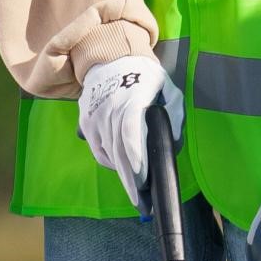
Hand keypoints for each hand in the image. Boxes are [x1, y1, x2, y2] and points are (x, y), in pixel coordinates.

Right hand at [76, 52, 175, 191]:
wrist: (110, 59)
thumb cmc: (144, 75)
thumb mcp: (167, 87)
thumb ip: (174, 112)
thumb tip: (174, 141)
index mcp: (132, 100)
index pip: (130, 132)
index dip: (136, 158)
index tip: (143, 180)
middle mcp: (110, 109)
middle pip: (118, 151)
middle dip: (130, 179)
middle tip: (141, 202)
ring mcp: (95, 116)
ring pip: (107, 153)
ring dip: (122, 173)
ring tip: (134, 190)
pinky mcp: (86, 122)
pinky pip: (98, 149)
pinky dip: (109, 161)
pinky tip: (121, 168)